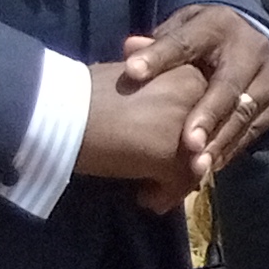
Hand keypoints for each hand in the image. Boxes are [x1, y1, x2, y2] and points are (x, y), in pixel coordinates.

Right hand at [72, 58, 206, 213]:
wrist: (61, 110)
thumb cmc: (86, 94)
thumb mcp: (135, 84)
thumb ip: (159, 98)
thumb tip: (165, 123)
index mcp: (187, 70)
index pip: (205, 110)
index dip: (192, 136)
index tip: (174, 150)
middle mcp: (198, 94)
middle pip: (207, 138)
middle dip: (188, 161)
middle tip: (164, 175)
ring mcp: (189, 126)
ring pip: (197, 163)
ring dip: (176, 182)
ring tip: (151, 190)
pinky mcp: (176, 155)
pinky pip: (179, 183)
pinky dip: (164, 195)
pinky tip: (146, 199)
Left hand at [130, 6, 268, 193]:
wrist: (251, 39)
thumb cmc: (202, 39)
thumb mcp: (180, 30)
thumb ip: (157, 44)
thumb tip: (131, 50)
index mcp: (217, 25)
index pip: (185, 42)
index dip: (159, 57)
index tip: (133, 73)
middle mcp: (251, 50)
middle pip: (228, 86)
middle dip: (208, 116)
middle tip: (188, 144)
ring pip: (245, 113)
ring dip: (221, 141)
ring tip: (198, 166)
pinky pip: (255, 129)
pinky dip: (232, 147)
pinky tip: (213, 165)